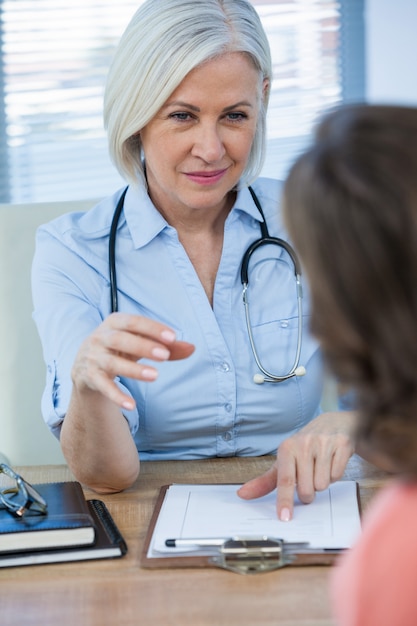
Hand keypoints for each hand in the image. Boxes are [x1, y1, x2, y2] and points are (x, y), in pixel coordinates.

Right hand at [71, 312, 194, 408]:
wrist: (86, 366)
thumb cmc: (122, 349)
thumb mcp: (142, 344)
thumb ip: (166, 347)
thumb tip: (192, 348)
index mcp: (114, 322)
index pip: (133, 321)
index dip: (152, 328)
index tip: (173, 337)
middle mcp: (100, 337)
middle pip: (120, 339)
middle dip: (143, 346)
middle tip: (164, 355)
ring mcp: (93, 357)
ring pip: (112, 363)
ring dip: (133, 370)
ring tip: (155, 376)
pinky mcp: (89, 377)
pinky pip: (103, 387)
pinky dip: (116, 396)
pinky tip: (131, 405)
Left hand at [237, 411, 356, 520]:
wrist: (333, 424)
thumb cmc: (305, 447)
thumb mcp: (285, 460)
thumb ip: (266, 480)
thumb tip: (242, 494)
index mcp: (287, 448)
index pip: (284, 480)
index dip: (284, 500)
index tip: (284, 517)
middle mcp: (304, 444)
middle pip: (306, 489)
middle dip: (308, 492)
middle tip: (308, 478)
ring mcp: (323, 443)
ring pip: (323, 485)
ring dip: (322, 482)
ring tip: (320, 467)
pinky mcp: (342, 444)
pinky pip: (338, 476)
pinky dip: (335, 475)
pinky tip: (332, 462)